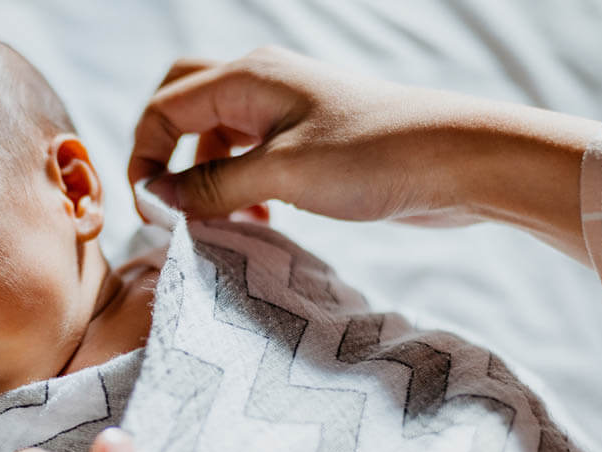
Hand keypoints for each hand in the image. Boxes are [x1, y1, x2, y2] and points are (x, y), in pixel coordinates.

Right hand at [129, 46, 599, 263]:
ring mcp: (285, 112)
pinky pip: (250, 158)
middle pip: (182, 106)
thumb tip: (157, 199)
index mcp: (248, 77)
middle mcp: (261, 85)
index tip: (151, 214)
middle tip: (167, 205)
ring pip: (217, 137)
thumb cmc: (373, 157)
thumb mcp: (282, 175)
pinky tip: (257, 222)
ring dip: (206, 180)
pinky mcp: (307, 141)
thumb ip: (212, 186)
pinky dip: (238, 187)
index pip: (164, 109)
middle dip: (165, 157)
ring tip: (219, 224)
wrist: (456, 161)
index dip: (145, 160)